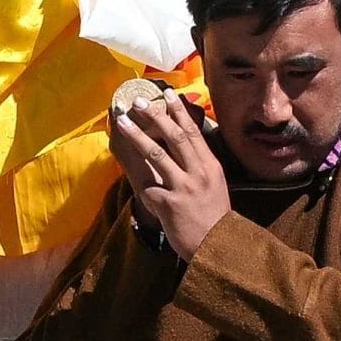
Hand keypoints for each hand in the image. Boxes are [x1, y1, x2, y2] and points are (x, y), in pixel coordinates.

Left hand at [111, 91, 230, 259]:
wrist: (217, 246)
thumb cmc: (214, 216)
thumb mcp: (214, 184)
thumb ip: (199, 165)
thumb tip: (184, 146)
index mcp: (210, 166)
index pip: (193, 132)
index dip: (179, 112)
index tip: (167, 94)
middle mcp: (198, 172)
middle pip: (175, 137)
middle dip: (156, 116)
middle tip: (139, 101)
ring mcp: (184, 187)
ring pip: (157, 154)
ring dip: (137, 136)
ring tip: (123, 122)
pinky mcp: (170, 204)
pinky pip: (150, 187)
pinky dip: (140, 182)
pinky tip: (128, 172)